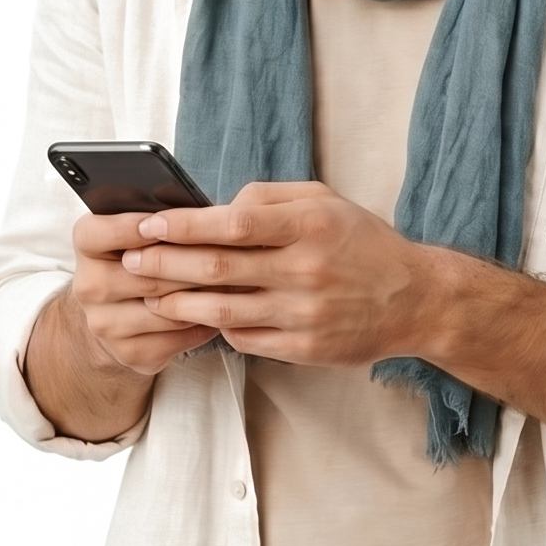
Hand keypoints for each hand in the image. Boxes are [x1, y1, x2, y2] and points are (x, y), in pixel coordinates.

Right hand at [66, 208, 222, 374]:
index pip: (104, 231)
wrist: (116, 315)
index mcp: (87, 246)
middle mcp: (89, 286)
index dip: (139, 226)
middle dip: (191, 264)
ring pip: (166, 308)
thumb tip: (199, 213)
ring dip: (204, 296)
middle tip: (230, 254)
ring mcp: (106, 324)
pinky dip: (204, 324)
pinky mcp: (129, 353)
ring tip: (235, 282)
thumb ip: (159, 221)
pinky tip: (222, 311)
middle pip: (146, 273)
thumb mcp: (138, 233)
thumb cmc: (140, 259)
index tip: (173, 223)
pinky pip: (177, 337)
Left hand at [122, 182, 437, 366]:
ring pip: (223, 310)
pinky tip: (196, 319)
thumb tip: (217, 207)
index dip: (183, 226)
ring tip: (149, 295)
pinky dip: (216, 328)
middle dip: (165, 265)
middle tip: (130, 261)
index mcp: (308, 226)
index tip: (148, 224)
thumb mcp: (325, 201)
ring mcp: (304, 314)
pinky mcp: (305, 348)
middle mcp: (306, 270)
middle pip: (218, 269)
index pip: (231, 224)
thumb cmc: (362, 244)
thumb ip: (270, 197)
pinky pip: (245, 339)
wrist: (415, 299)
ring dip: (178, 304)